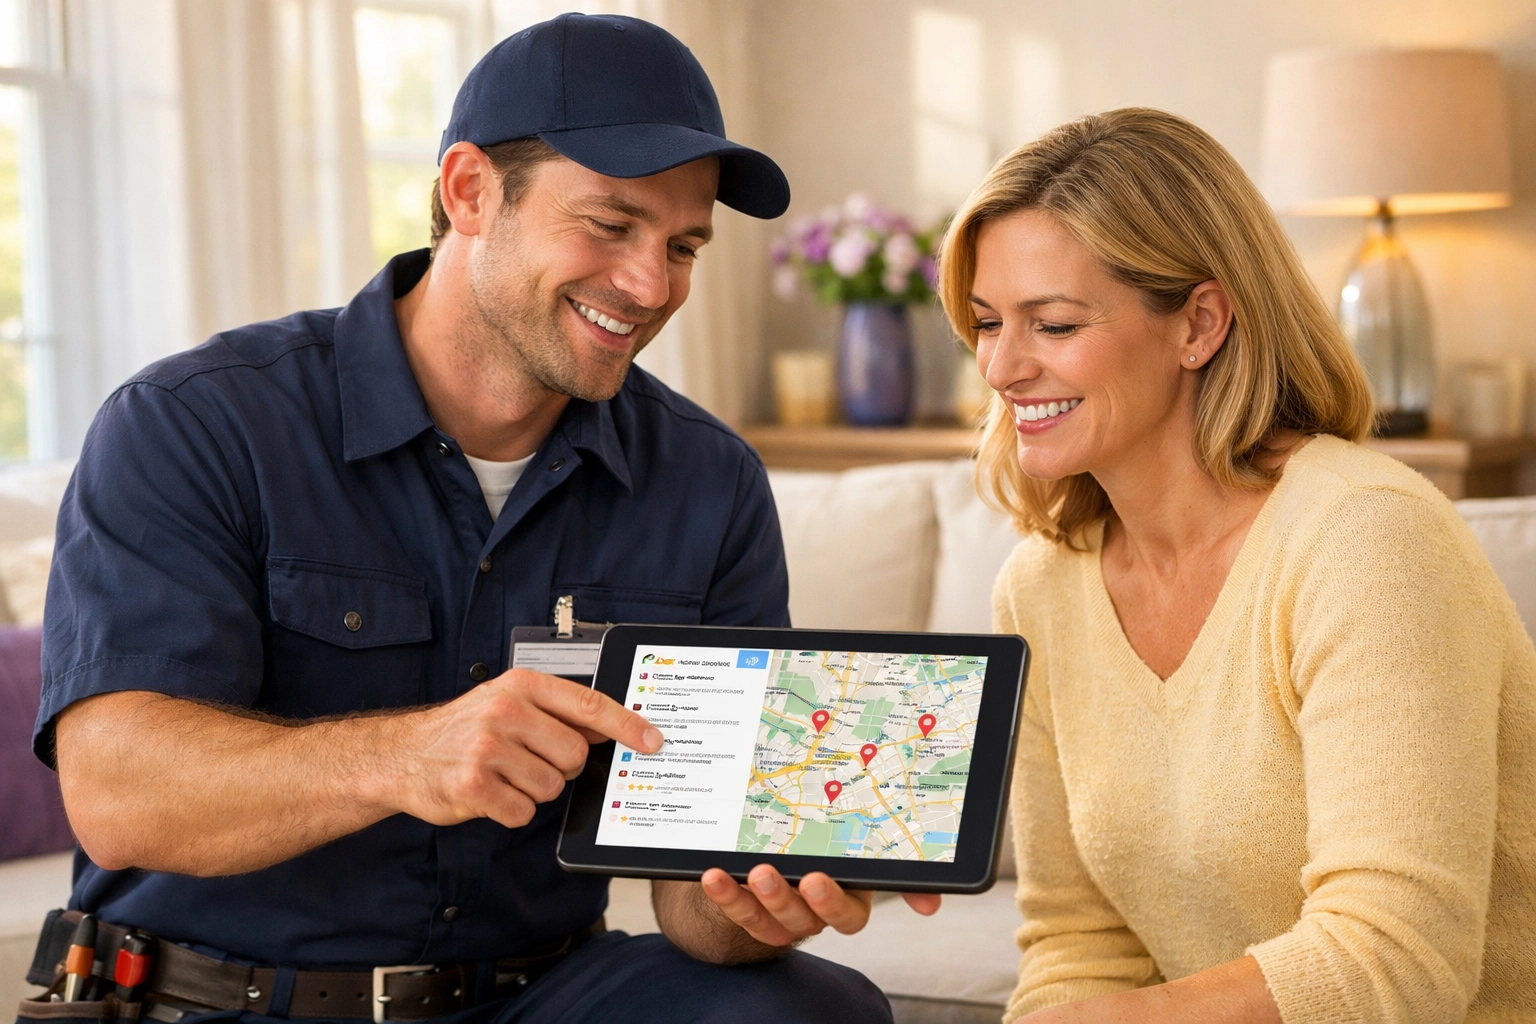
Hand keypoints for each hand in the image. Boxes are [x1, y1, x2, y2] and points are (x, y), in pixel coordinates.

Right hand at [389, 668, 662, 828]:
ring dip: (533, 790)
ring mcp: (487, 749)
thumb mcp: (509, 702)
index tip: (653, 741)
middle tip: (529, 760)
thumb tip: (615, 729)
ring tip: (504, 774)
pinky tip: (491, 793)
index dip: (627, 726)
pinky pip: (523, 811)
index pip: (589, 705)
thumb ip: (559, 712)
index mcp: (520, 685)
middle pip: (575, 755)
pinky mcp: (473, 787)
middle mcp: (504, 712)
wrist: (402, 755)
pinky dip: (512, 810)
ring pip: (551, 787)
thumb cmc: (464, 729)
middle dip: (560, 767)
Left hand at [699, 864, 940, 946]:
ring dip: (766, 899)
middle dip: (812, 901)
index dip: (839, 901)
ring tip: (757, 872)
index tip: (822, 879)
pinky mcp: (752, 916)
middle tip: (804, 877)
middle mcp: (817, 911)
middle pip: (818, 917)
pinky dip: (727, 896)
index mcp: (848, 892)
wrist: (766, 860)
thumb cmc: (819, 841)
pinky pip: (742, 913)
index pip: (853, 910)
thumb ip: (889, 860)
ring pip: (778, 920)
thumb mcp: (854, 842)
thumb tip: (932, 905)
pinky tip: (713, 875)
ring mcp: (784, 916)